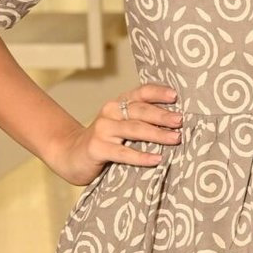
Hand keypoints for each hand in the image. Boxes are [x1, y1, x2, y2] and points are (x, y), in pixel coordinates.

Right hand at [47, 83, 181, 186]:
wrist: (71, 155)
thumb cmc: (106, 142)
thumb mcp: (122, 127)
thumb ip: (142, 122)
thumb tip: (177, 124)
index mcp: (119, 103)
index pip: (141, 93)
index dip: (158, 93)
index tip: (176, 96)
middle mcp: (110, 112)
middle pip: (140, 110)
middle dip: (163, 115)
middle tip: (181, 121)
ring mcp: (102, 129)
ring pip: (134, 129)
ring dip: (157, 133)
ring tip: (175, 138)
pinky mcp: (97, 148)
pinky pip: (123, 152)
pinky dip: (141, 156)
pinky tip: (156, 159)